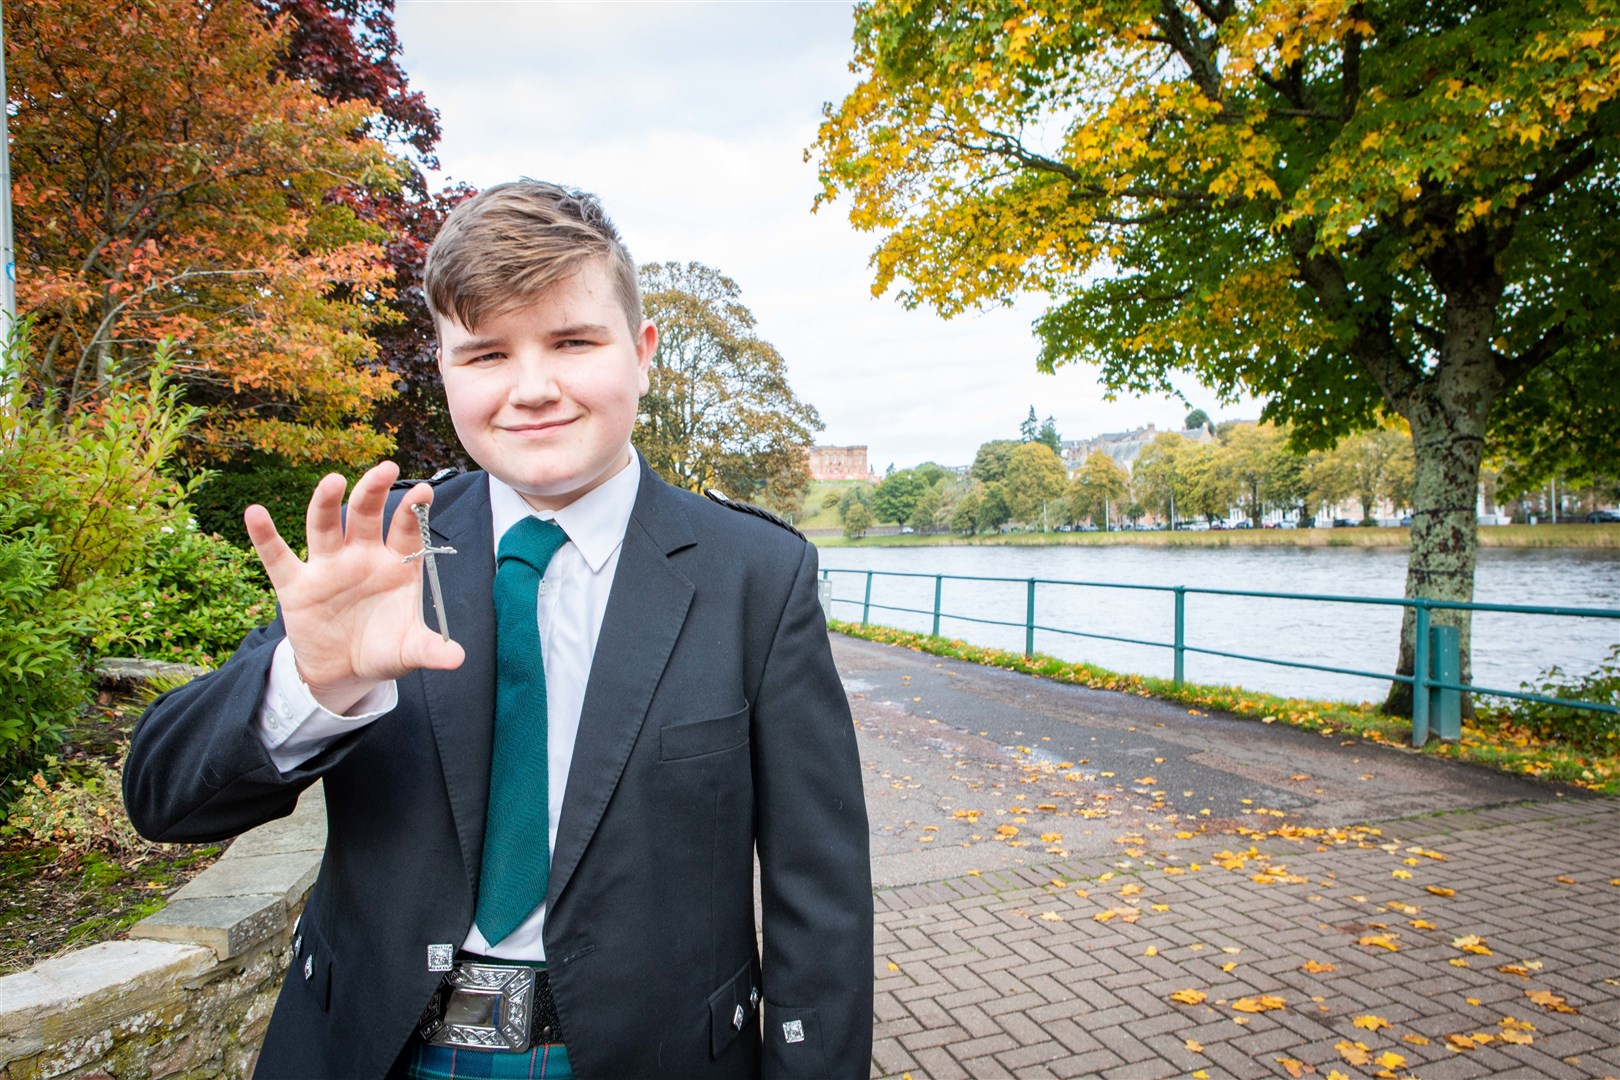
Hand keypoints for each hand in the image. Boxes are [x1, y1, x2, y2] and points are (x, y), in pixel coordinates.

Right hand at [245, 461, 465, 712]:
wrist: (345, 671)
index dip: (413, 511)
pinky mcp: (296, 585)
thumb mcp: (409, 651)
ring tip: (333, 481)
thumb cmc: (383, 649)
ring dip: (327, 503)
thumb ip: (432, 650)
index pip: (405, 530)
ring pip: (325, 526)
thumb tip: (458, 659)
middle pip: (366, 515)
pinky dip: (265, 536)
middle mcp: (361, 556)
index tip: (424, 491)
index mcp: (395, 564)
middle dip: (374, 491)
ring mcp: (327, 567)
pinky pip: (277, 557)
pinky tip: (255, 513)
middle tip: (386, 468)